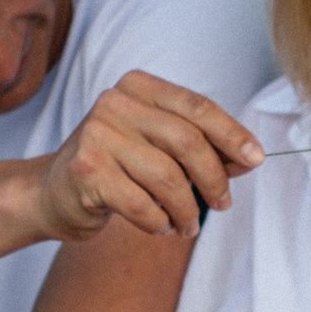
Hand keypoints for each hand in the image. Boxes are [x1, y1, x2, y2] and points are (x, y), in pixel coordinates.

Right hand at [28, 70, 263, 241]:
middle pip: (187, 141)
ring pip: (168, 177)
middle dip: (214, 179)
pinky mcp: (86, 171)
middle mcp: (115, 103)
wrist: (55, 192)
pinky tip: (160, 225)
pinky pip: (142, 204)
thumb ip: (200, 145)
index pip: (197, 107)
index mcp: (138, 86)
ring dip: (188, 209)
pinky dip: (159, 221)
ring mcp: (97, 135)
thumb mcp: (158, 146)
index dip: (232, 134)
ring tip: (188, 224)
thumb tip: (248, 158)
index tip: (255, 160)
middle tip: (224, 204)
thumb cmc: (118, 167)